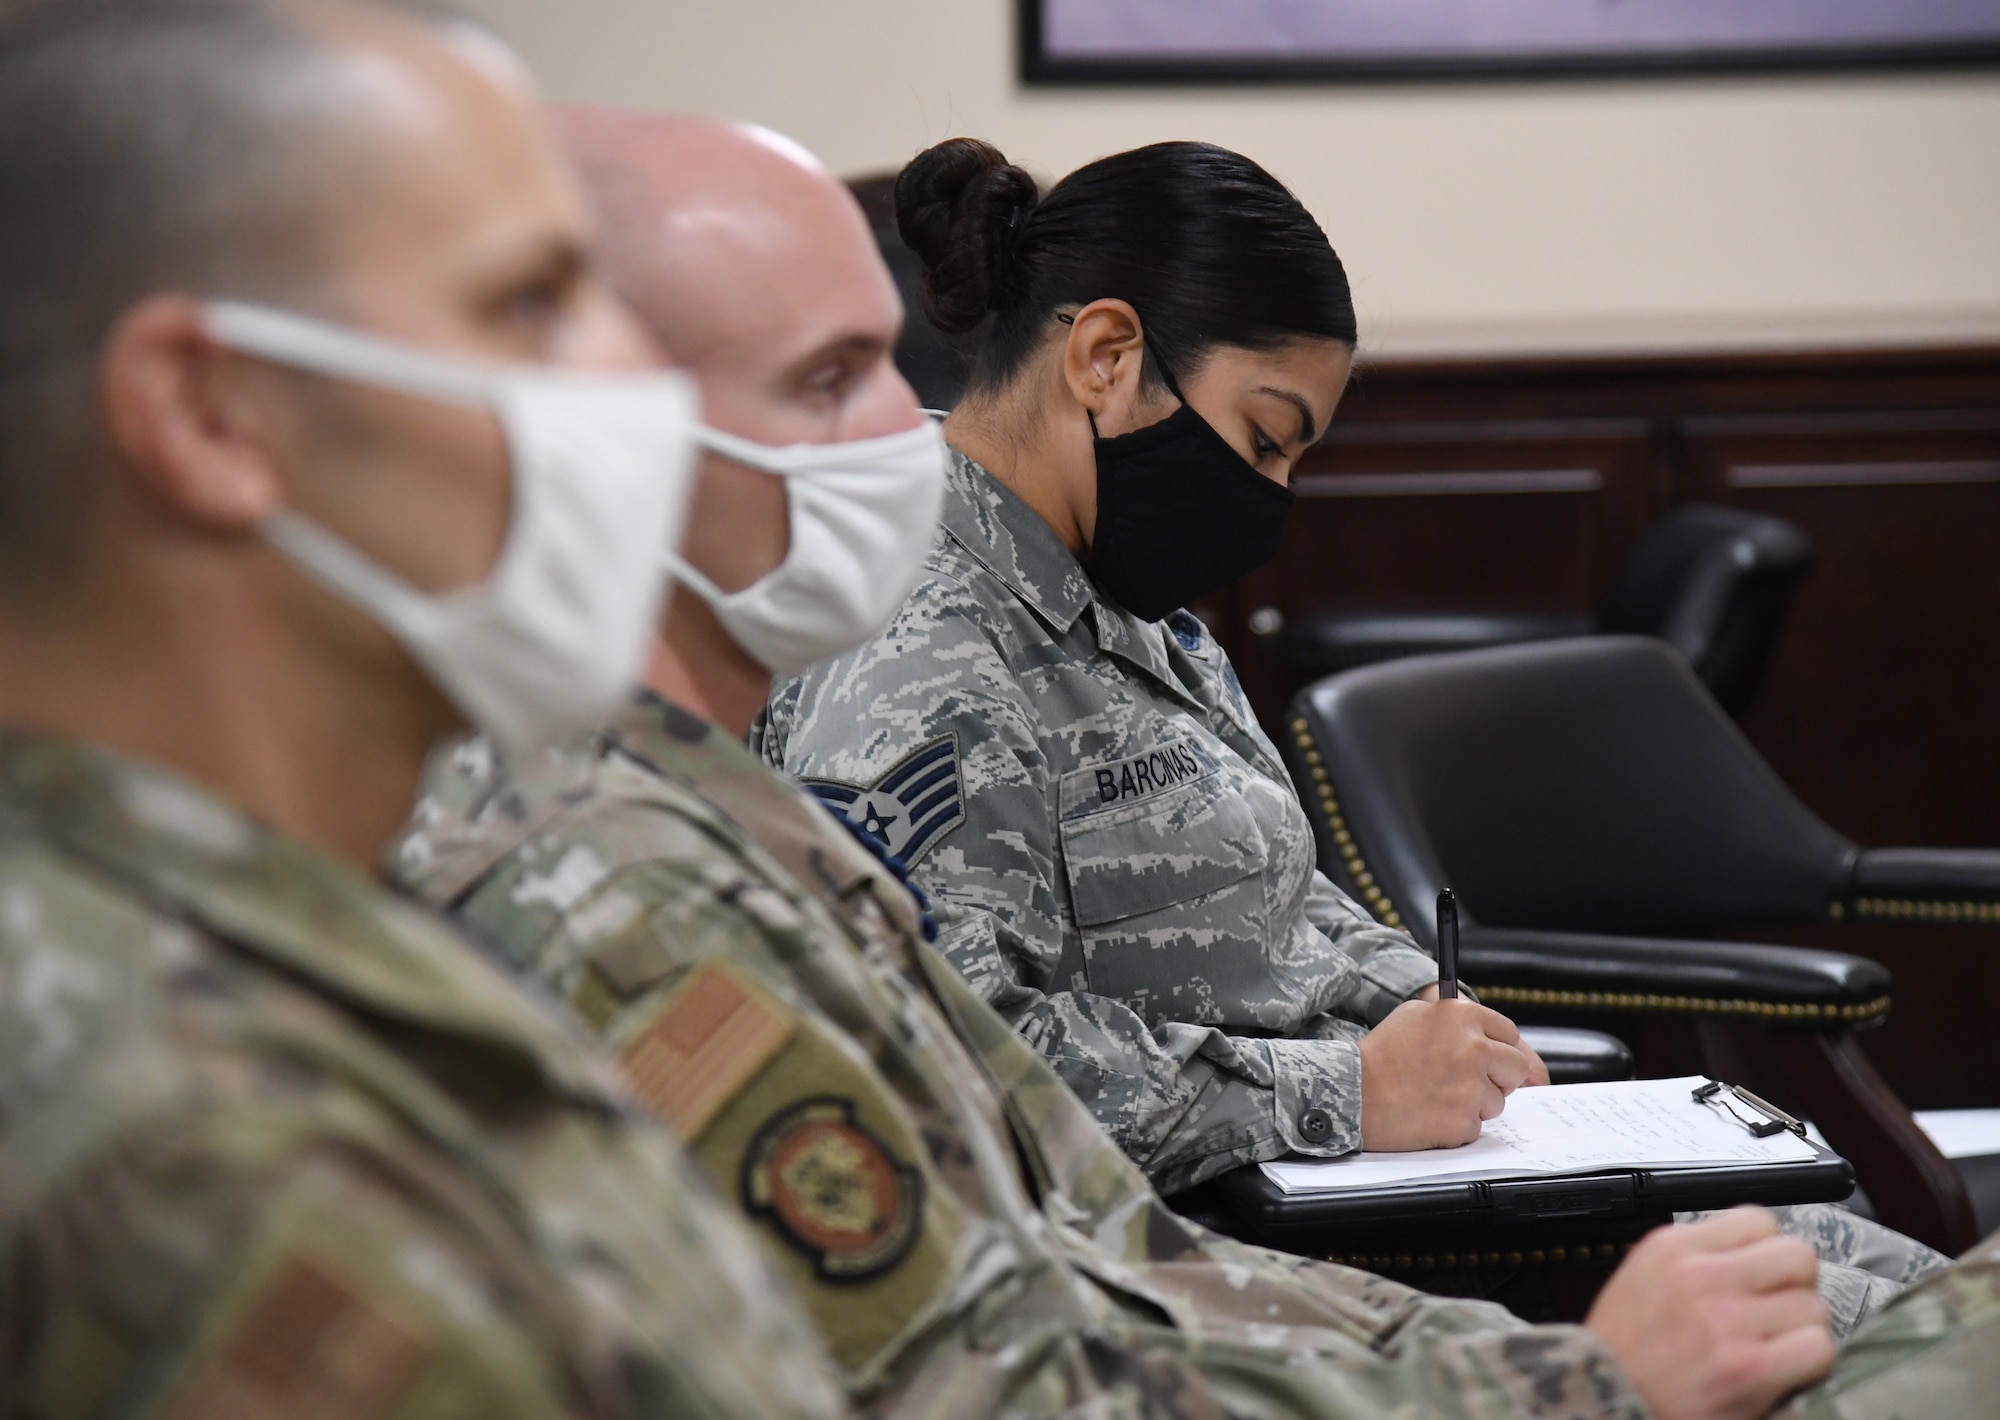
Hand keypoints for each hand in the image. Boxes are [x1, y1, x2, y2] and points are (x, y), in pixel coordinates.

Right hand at [1357, 997, 1540, 1149]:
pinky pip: (1475, 1126)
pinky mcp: (1464, 1120)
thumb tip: (1495, 1037)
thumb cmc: (1380, 1055)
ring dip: (1473, 1104)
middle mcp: (1473, 1048)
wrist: (1353, 1093)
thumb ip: (1458, 1020)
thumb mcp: (1415, 1016)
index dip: (1497, 1048)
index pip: (1508, 1033)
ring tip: (1436, 1097)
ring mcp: (1472, 1086)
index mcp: (1462, 1016)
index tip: (1488, 1059)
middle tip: (1466, 1082)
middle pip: (1514, 1067)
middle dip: (1497, 1077)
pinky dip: (1456, 1125)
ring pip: (1496, 1101)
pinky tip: (1430, 1114)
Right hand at [1586, 1208, 1834, 1419]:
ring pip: (1813, 1306)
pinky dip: (1809, 1363)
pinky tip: (1782, 1372)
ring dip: (1801, 1330)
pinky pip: (1817, 1347)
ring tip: (1774, 1348)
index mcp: (1673, 1246)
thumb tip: (1755, 1257)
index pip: (1758, 1221)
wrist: (1604, 1401)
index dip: (1766, 1252)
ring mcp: (1727, 1320)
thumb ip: (1695, 1258)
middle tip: (1776, 1312)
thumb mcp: (1642, 1276)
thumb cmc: (1622, 1349)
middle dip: (1795, 1285)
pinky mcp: (1750, 1367)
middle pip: (1797, 1256)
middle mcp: (1702, 1275)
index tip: (1759, 1276)